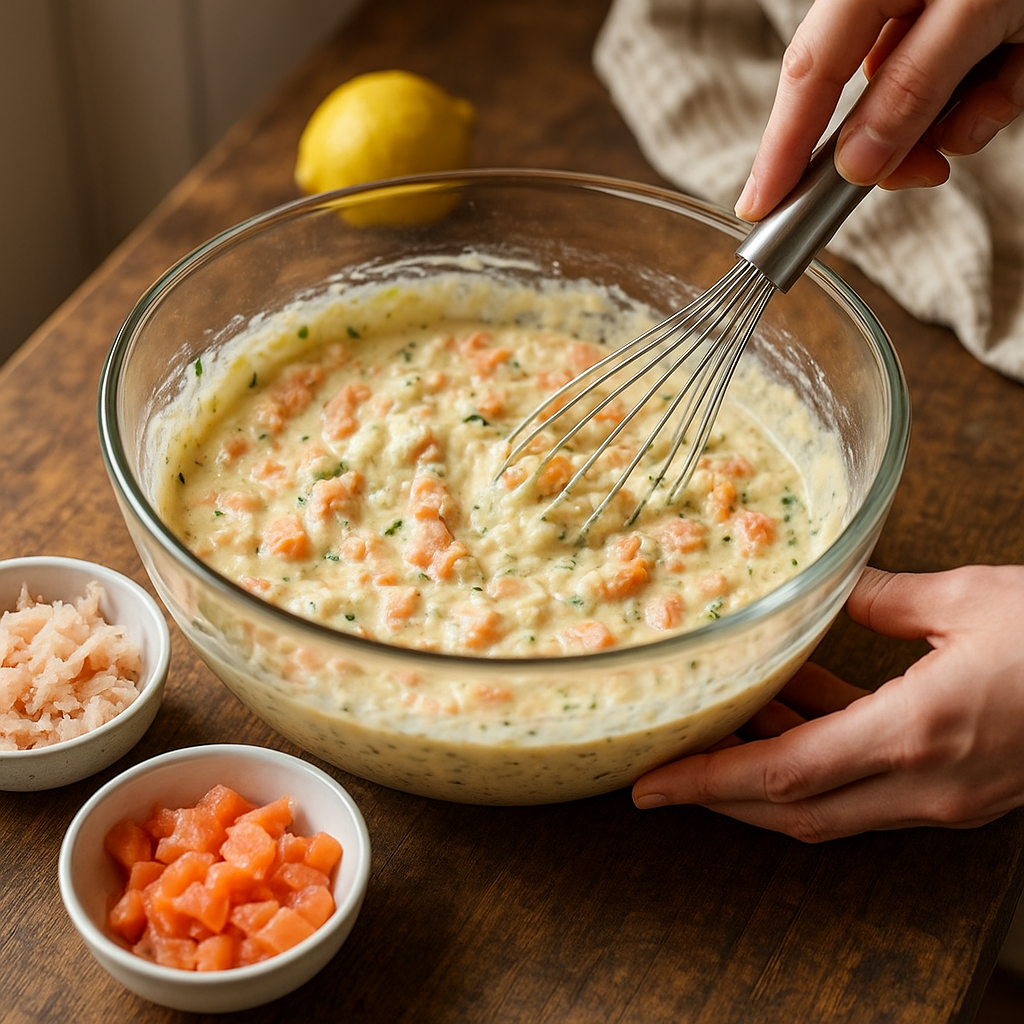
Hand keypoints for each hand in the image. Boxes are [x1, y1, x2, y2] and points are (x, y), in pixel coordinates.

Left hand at [632, 565, 1023, 841]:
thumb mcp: (968, 600)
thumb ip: (883, 599)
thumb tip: (833, 585)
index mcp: (914, 735)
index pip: (781, 777)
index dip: (706, 782)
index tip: (649, 786)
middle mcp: (923, 784)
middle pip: (791, 810)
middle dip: (720, 792)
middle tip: (665, 764)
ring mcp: (945, 797)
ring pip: (828, 804)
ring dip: (770, 769)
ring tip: (727, 716)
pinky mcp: (963, 790)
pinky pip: (868, 784)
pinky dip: (822, 755)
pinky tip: (801, 702)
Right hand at [735, 0, 1023, 220]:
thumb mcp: (975, 13)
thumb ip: (912, 90)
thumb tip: (857, 164)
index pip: (806, 79)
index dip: (780, 148)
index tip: (757, 207)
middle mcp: (893, 5)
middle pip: (861, 101)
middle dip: (895, 144)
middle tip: (925, 175)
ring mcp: (933, 21)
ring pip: (918, 103)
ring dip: (958, 119)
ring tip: (999, 93)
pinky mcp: (971, 33)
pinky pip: (965, 87)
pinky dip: (993, 96)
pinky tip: (1015, 76)